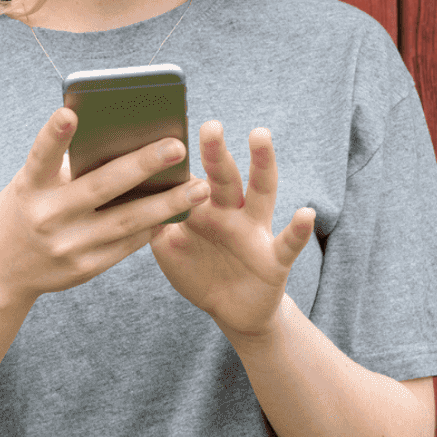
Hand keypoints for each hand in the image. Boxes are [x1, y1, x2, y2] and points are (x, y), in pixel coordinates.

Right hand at [0, 108, 211, 303]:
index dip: (54, 136)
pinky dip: (154, 225)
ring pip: (125, 221)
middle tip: (177, 146)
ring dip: (166, 203)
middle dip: (141, 166)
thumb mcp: (30, 186)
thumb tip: (123, 140)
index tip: (70, 113)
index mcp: (29, 188)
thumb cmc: (25, 209)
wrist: (2, 270)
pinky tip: (180, 210)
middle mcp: (46, 217)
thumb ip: (65, 166)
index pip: (40, 157)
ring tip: (199, 187)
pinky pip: (127, 244)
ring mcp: (67, 246)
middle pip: (99, 187)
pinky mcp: (85, 268)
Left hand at [150, 121, 315, 337]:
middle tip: (209, 125)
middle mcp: (231, 211)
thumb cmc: (198, 271)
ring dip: (262, 163)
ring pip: (260, 192)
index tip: (167, 126)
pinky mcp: (275, 258)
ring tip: (258, 134)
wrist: (232, 311)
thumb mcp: (169, 247)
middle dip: (216, 151)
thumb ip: (153, 222)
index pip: (193, 173)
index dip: (181, 155)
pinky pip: (289, 242)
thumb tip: (130, 193)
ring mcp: (254, 231)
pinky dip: (299, 229)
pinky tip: (306, 212)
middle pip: (224, 176)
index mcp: (203, 206)